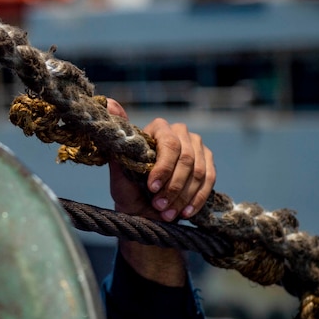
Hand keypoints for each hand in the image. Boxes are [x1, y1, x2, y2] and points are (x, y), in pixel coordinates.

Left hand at [106, 99, 215, 286]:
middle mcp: (180, 132)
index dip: (163, 167)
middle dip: (173, 186)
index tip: (151, 188)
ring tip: (168, 214)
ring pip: (198, 171)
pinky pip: (209, 180)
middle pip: (186, 158)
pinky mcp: (208, 163)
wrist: (144, 211)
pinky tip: (185, 213)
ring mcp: (197, 147)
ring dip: (183, 196)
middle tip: (160, 207)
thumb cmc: (129, 190)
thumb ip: (117, 144)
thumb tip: (109, 104)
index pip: (169, 143)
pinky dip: (197, 200)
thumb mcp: (119, 170)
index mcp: (158, 128)